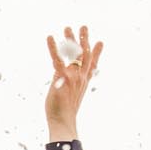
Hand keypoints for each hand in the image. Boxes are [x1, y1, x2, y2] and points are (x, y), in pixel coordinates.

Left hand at [44, 25, 103, 141]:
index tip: (100, 42)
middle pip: (85, 55)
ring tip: (68, 27)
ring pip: (74, 54)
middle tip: (84, 26)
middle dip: (85, 40)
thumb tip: (63, 79)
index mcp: (84, 83)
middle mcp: (81, 78)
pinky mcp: (63, 77)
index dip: (97, 53)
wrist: (63, 122)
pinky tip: (50, 37)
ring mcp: (73, 76)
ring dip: (71, 39)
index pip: (93, 65)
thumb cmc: (65, 113)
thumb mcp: (71, 97)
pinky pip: (58, 59)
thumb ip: (69, 86)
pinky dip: (54, 48)